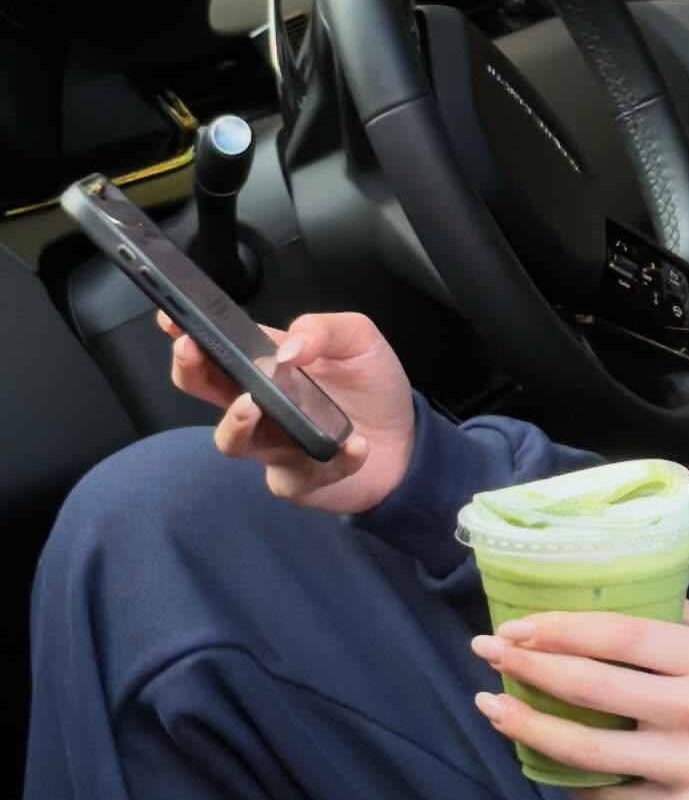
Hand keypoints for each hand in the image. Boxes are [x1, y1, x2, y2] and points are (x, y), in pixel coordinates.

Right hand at [157, 307, 415, 513]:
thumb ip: (324, 330)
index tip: (172, 318)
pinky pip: (301, 475)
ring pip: (232, 440)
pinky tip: (355, 445)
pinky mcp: (298, 480)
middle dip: (190, 370)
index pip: (218, 346)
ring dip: (236, 421)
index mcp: (267, 364)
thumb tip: (288, 347)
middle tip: (193, 352)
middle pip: (203, 389)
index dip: (188, 332)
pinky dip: (332, 460)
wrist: (405, 440)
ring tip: (253, 402)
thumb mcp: (359, 340)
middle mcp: (260, 405)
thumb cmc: (371, 386)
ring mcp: (273, 446)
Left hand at [471, 600, 688, 799]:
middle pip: (591, 686)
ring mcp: (685, 766)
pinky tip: (544, 766)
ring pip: (586, 750)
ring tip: (492, 709)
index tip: (517, 625)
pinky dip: (572, 784)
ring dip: (529, 726)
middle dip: (528, 666)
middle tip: (486, 653)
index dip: (560, 629)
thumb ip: (688, 622)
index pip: (618, 635)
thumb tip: (632, 594)